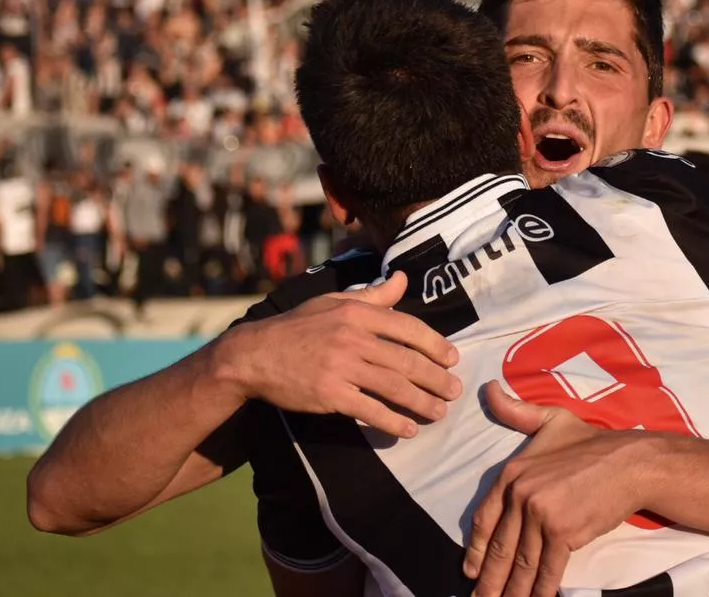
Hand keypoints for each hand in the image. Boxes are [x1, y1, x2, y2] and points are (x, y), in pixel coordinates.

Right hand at [222, 272, 461, 438]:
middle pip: (406, 360)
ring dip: (422, 402)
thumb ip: (373, 295)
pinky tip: (407, 430)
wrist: (254, 355)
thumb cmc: (297, 327)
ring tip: (439, 413)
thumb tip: (402, 279)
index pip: (407, 327)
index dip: (435, 344)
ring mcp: (341, 367)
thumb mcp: (333, 301)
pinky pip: (369, 410)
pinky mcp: (330, 394)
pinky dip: (392, 422)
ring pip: (393, 387)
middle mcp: (352, 338)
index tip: (452, 358)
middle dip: (436, 378)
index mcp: (356, 312)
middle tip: (454, 391)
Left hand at [464, 381, 650, 596]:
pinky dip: (539, 590)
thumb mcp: (550, 420)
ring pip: (521, 563)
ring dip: (510, 591)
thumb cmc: (592, 442)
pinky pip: (547, 569)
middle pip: (500, 548)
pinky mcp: (564, 533)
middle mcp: (521, 495)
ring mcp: (541, 516)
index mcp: (512, 473)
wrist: (629, 461)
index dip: (477, 550)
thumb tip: (489, 390)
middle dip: (488, 580)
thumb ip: (516, 412)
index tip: (470, 571)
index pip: (485, 519)